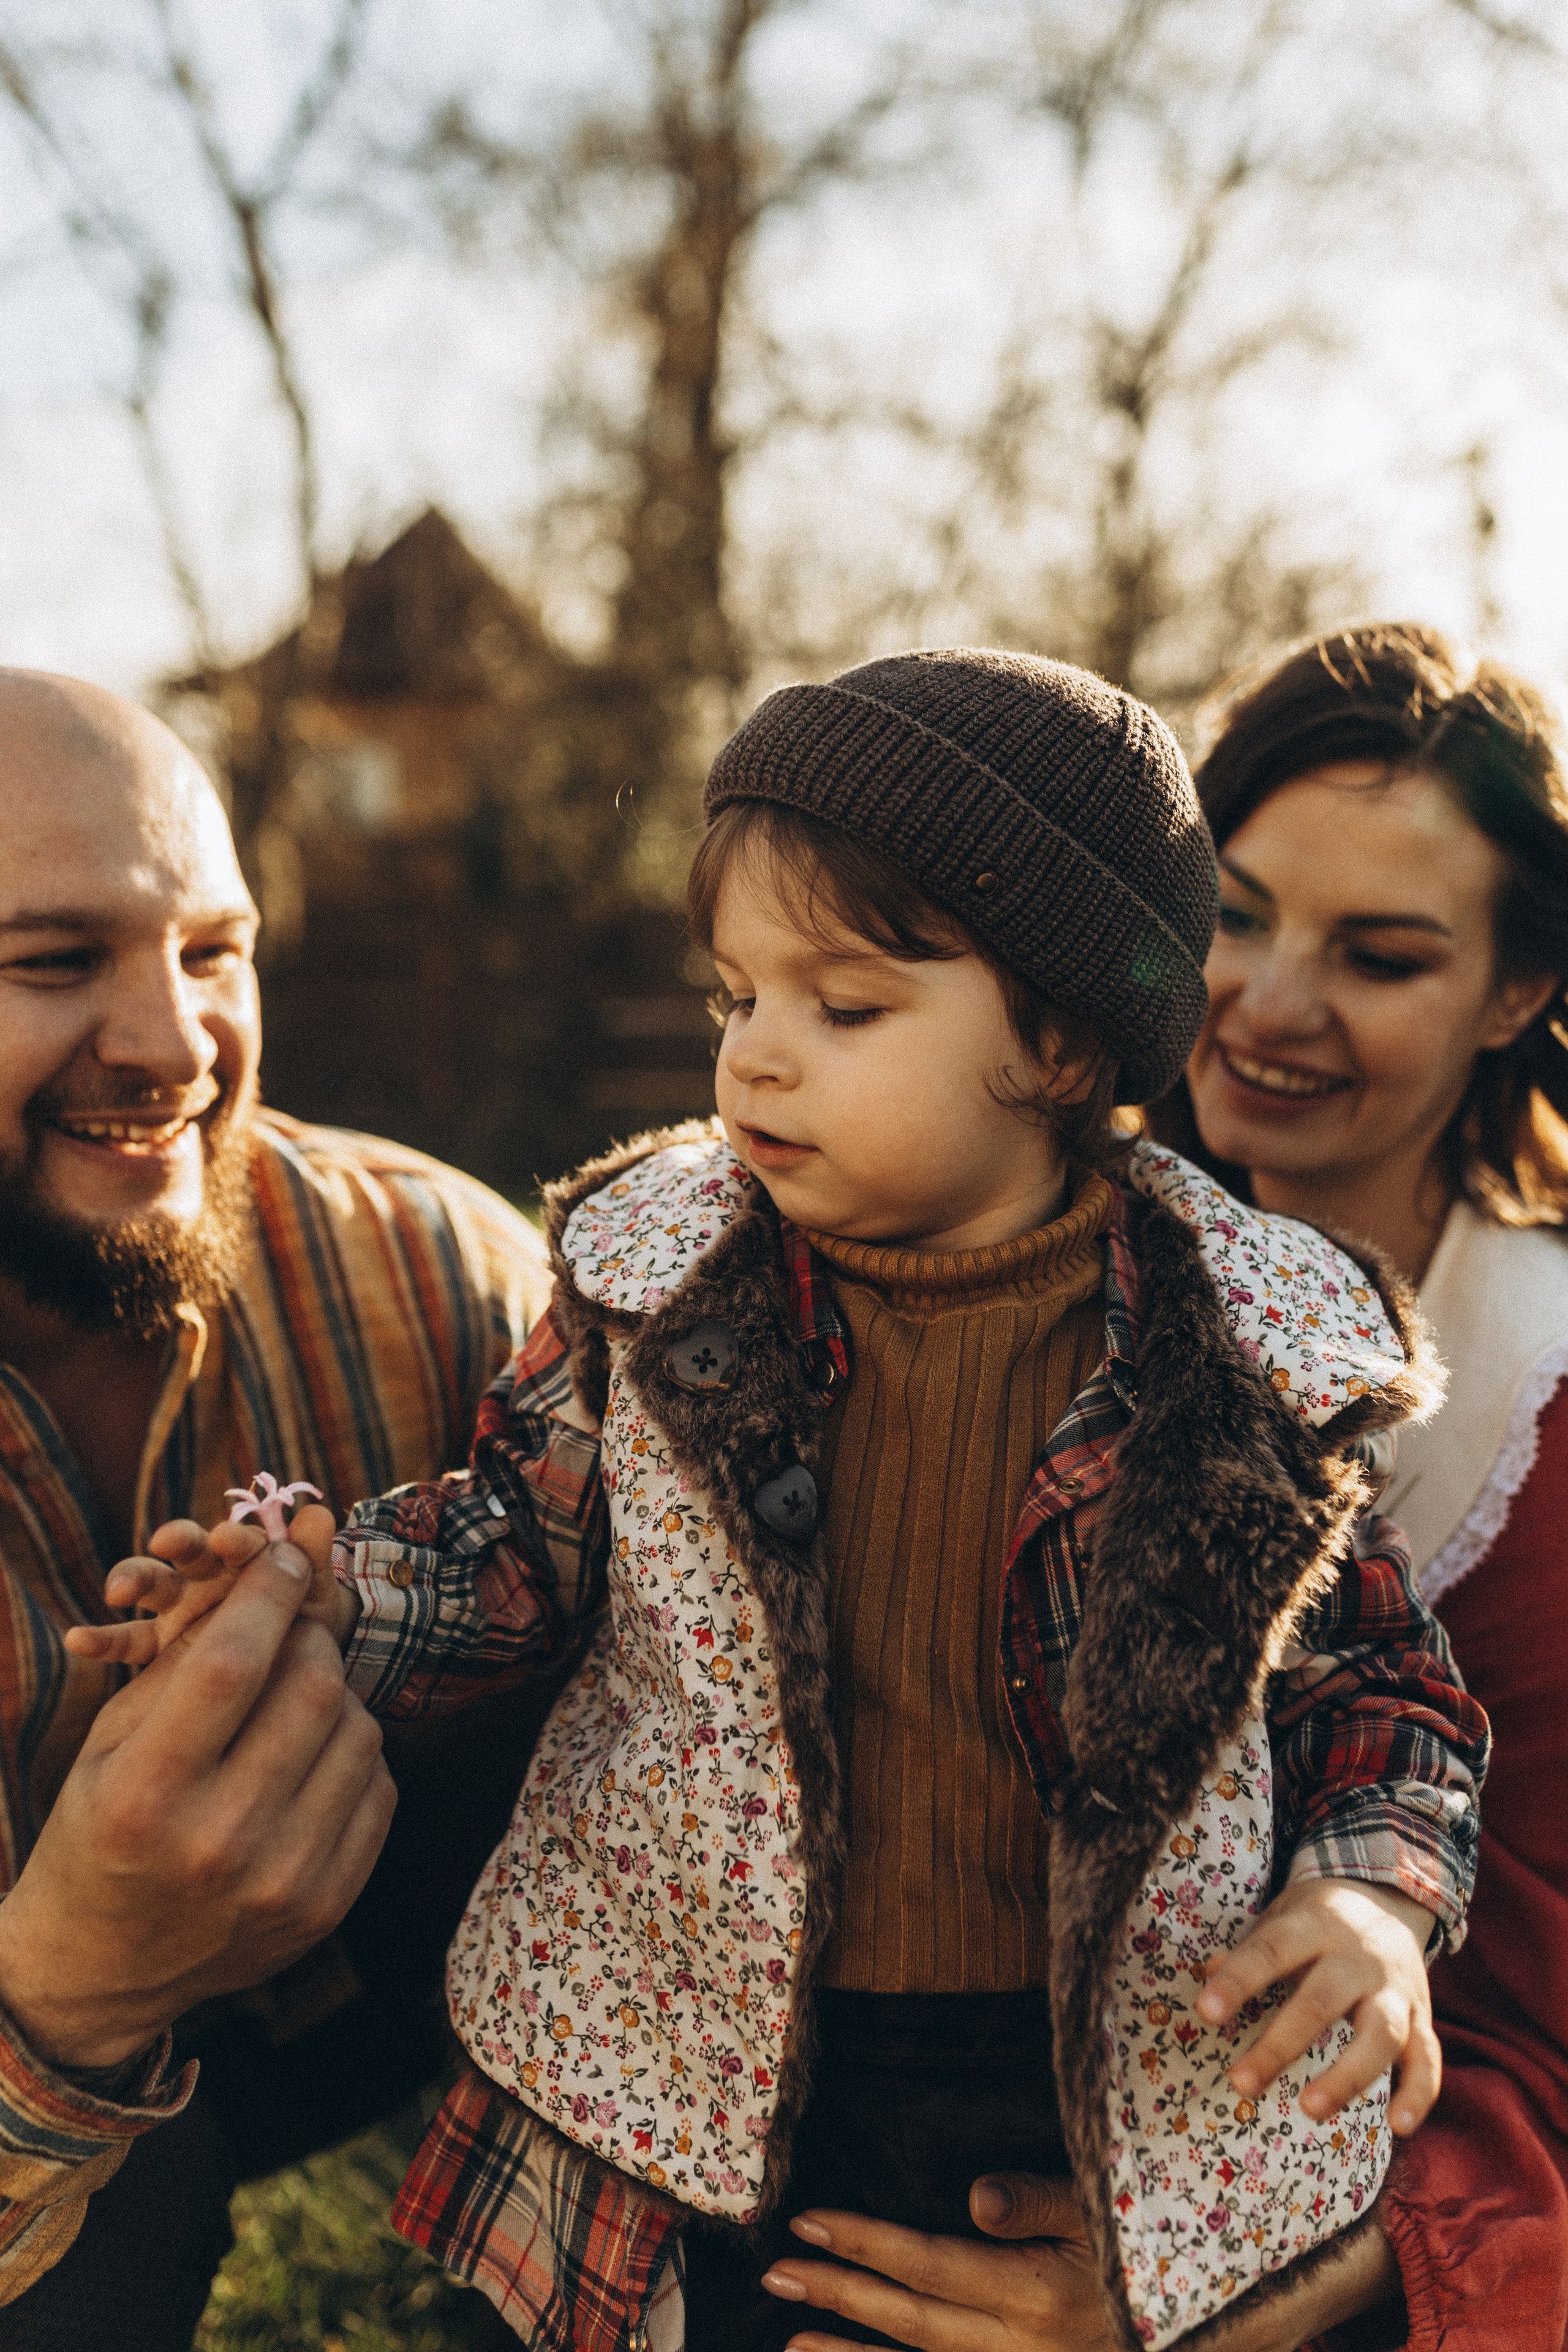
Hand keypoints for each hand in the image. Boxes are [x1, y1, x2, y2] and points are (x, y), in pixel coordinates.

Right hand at [0, 1537, 393, 2068]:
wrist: (104, 1965)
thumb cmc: (103, 1829)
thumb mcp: (112, 1741)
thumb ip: (189, 1659)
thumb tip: (273, 1573)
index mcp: (147, 1794)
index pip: (233, 1664)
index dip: (271, 1593)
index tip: (289, 1556)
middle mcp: (219, 1842)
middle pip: (312, 1689)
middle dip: (309, 1636)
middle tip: (292, 1630)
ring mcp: (282, 1881)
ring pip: (359, 1732)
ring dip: (336, 1695)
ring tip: (295, 1701)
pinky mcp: (327, 1906)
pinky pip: (378, 1789)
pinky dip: (353, 1755)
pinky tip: (311, 1757)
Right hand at [64, 1505, 357, 1667]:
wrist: (293, 1660)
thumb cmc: (306, 1615)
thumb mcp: (314, 1589)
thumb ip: (312, 1555)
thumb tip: (320, 1514)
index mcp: (246, 1555)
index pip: (237, 1539)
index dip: (233, 1538)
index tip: (225, 1538)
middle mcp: (207, 1572)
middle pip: (186, 1549)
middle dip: (177, 1540)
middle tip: (167, 1540)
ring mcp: (179, 1605)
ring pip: (151, 1583)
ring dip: (133, 1577)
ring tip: (118, 1589)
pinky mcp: (159, 1644)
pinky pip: (127, 1639)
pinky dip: (103, 1638)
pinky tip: (77, 1641)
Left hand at [760, 2173, 1117, 2351]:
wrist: (1191, 2335)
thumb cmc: (1136, 2258)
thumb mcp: (1101, 2215)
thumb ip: (1038, 2203)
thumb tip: (975, 2196)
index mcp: (1035, 2295)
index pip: (929, 2263)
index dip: (865, 2242)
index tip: (809, 2221)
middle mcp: (1018, 2349)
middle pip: (912, 2321)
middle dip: (841, 2296)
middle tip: (777, 2274)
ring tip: (793, 2343)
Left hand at [1196, 1876, 1439, 2134]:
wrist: (1388, 1898)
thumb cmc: (1318, 1920)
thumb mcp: (1283, 1917)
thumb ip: (1250, 1948)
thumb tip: (1207, 1974)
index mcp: (1317, 1924)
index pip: (1272, 1950)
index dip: (1239, 1980)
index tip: (1205, 2013)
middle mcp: (1360, 1956)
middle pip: (1323, 1999)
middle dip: (1281, 2044)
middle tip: (1241, 2083)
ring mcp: (1396, 1989)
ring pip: (1381, 2033)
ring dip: (1347, 2075)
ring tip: (1309, 2109)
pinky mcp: (1422, 2017)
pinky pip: (1429, 2059)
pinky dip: (1419, 2094)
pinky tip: (1398, 2128)